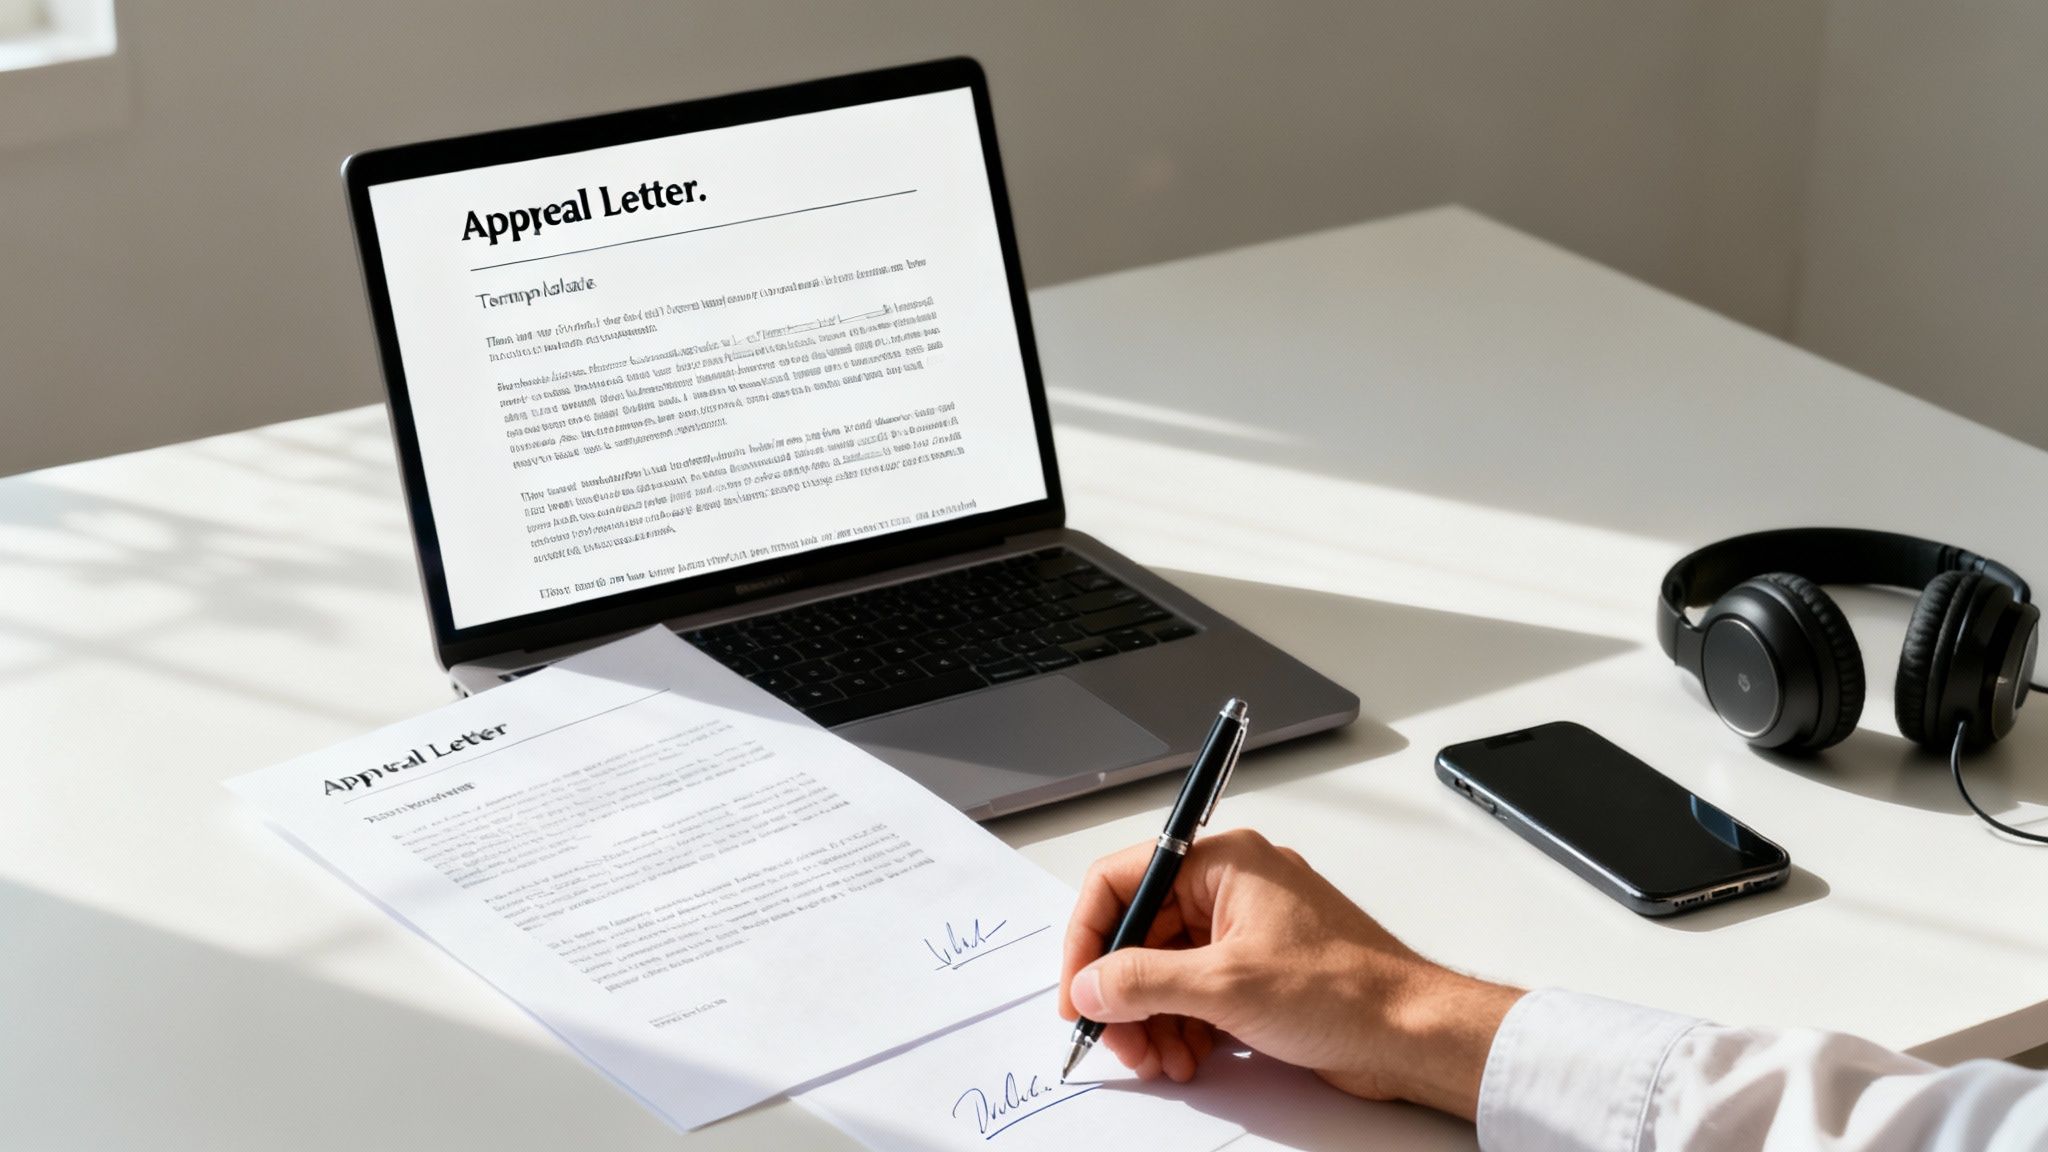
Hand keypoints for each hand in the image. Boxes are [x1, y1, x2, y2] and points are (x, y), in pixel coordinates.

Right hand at [1058, 829, 1523, 1119]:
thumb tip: (1092, 984)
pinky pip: (1195, 991)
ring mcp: (1243, 930)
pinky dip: (1181, 1026)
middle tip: (1118, 1039)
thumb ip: (1144, 981)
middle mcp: (1229, 887)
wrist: (1411, 1033)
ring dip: (1151, 1018)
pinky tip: (1186, 1058)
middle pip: (1139, 932)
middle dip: (1123, 993)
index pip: (1123, 880)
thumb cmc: (1347, 989)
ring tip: (1158, 1059)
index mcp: (1222, 862)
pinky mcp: (1256, 970)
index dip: (1089, 938)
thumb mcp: (1226, 985)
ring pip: (1164, 969)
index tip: (1077, 990)